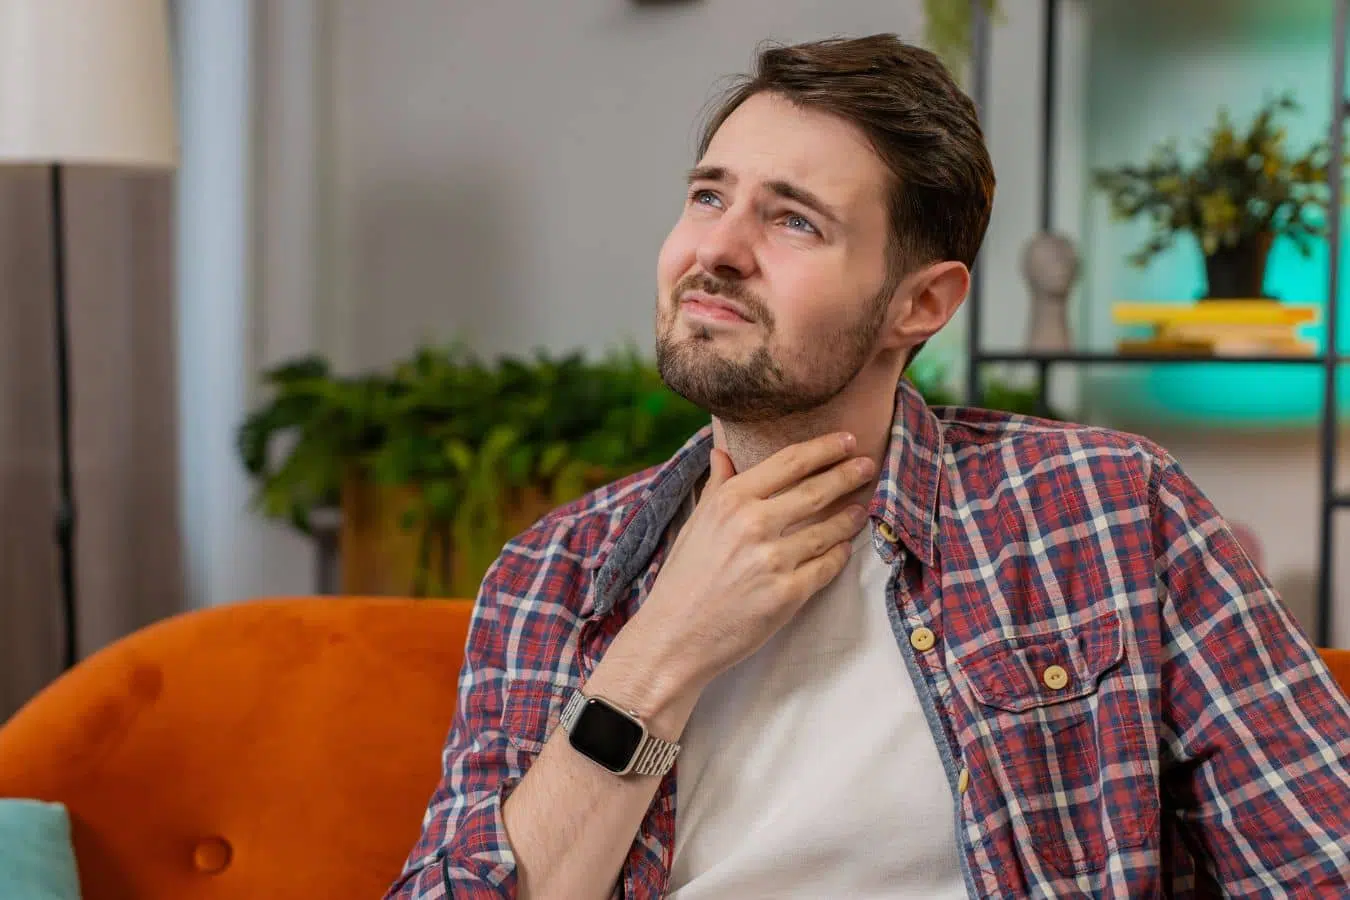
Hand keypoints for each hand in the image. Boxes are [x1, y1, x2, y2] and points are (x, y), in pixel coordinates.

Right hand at [633, 432, 875, 687]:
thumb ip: (717, 485)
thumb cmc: (683, 579)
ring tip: (860, 508)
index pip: (790, 461)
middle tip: (868, 464)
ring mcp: (773, 560)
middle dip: (848, 474)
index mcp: (730, 500)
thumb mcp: (696, 523)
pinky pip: (827, 566)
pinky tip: (844, 547)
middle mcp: (753, 524)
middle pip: (817, 490)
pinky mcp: (788, 594)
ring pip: (828, 530)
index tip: (846, 439)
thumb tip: (722, 450)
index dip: (824, 447)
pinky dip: (839, 554)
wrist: (675, 636)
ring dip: (849, 517)